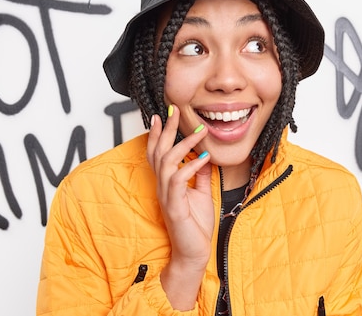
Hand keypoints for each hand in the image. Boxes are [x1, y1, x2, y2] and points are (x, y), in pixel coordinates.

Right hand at [147, 105, 212, 309]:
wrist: (195, 253)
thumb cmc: (196, 226)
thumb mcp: (201, 193)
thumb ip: (199, 175)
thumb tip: (203, 155)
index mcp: (167, 183)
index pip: (158, 154)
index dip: (158, 134)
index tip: (162, 115)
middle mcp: (163, 187)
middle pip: (158, 152)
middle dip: (165, 129)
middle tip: (173, 109)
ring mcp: (167, 196)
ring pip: (167, 162)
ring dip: (183, 144)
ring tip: (199, 131)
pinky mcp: (175, 207)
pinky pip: (178, 181)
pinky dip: (191, 166)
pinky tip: (203, 157)